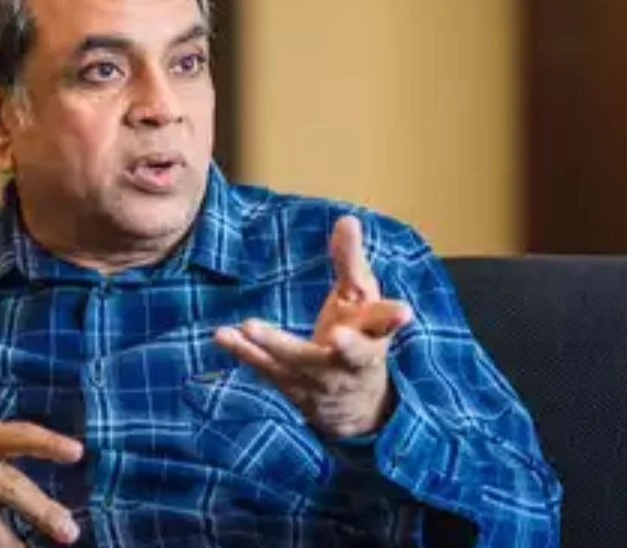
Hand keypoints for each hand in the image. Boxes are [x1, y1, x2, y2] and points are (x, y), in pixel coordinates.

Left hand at [214, 216, 412, 438]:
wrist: (355, 405)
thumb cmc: (359, 335)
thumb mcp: (360, 299)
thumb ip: (351, 262)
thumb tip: (347, 219)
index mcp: (374, 335)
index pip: (385, 324)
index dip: (392, 318)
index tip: (403, 312)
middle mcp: (350, 360)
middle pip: (352, 354)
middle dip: (348, 346)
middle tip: (339, 335)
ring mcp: (320, 376)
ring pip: (300, 361)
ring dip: (275, 344)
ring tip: (250, 325)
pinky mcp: (291, 385)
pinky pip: (266, 368)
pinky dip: (244, 352)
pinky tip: (223, 335)